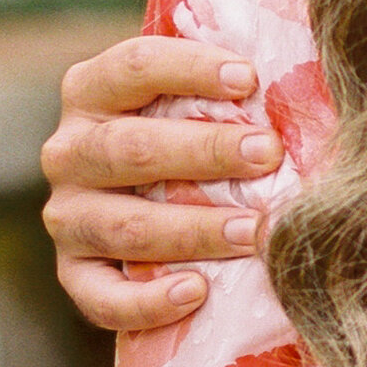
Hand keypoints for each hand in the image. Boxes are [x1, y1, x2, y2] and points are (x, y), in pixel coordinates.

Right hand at [42, 36, 283, 331]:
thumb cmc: (196, 134)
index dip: (191, 68)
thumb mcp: (200, 98)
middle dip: (205, 150)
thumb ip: (231, 83)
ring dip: (193, 228)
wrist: (156, 201)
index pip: (135, 66)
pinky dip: (148, 299)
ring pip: (125, 225)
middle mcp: (69, 151)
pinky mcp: (75, 273)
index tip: (250, 79)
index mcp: (93, 90)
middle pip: (131, 147)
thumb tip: (299, 68)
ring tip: (255, 231)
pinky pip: (101, 296)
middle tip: (268, 155)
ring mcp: (67, 215)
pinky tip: (198, 291)